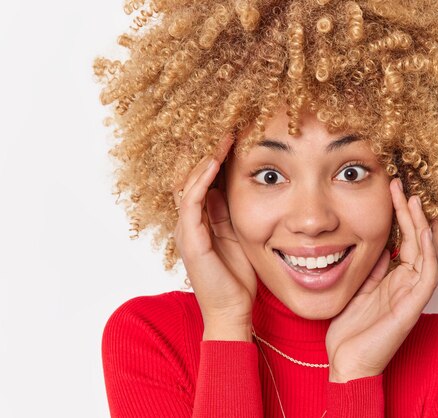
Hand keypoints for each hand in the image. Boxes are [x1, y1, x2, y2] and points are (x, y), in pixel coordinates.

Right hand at [173, 134, 256, 340]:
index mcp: (201, 219)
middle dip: (206, 150)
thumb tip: (240, 186)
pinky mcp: (190, 240)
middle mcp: (189, 221)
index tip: (232, 133)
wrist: (233, 311)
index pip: (202, 178)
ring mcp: (186, 230)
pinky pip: (191, 202)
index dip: (214, 156)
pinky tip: (214, 161)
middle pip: (191, 175)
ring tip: (220, 135)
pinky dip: (201, 180)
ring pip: (188, 182)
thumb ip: (234, 213)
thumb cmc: (239, 277)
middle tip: (224, 125)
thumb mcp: (240, 236)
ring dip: (204, 157)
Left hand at [325, 178, 437, 381]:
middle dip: (412, 213)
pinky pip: (428, 275)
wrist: (347, 363)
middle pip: (418, 241)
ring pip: (427, 253)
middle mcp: (408, 284)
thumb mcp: (360, 289)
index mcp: (396, 279)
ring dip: (423, 225)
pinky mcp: (413, 306)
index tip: (394, 190)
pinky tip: (426, 231)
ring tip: (414, 200)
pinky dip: (430, 252)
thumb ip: (373, 269)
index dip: (402, 215)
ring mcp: (412, 295)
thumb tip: (380, 246)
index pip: (406, 241)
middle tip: (403, 186)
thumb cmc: (352, 330)